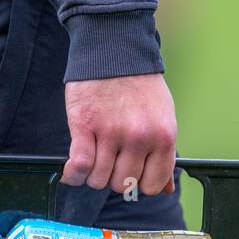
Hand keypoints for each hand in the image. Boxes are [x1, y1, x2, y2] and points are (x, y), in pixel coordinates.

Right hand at [61, 73, 176, 195]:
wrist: (114, 49)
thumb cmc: (140, 87)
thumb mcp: (163, 118)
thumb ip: (164, 155)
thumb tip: (166, 189)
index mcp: (163, 138)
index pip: (152, 186)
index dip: (139, 183)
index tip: (132, 173)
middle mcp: (139, 138)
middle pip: (122, 185)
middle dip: (114, 177)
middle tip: (110, 160)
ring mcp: (111, 133)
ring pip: (99, 179)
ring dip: (93, 175)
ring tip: (94, 158)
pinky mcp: (84, 126)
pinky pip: (79, 166)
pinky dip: (73, 174)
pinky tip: (72, 171)